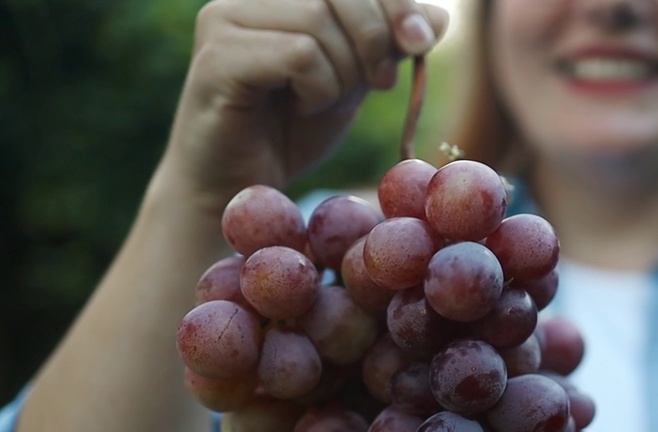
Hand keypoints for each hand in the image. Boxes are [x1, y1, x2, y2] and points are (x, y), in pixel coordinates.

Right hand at [161, 0, 449, 213]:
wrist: (241, 187)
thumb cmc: (292, 129)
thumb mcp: (354, 80)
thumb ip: (389, 45)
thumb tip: (441, 17)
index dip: (394, 3)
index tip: (419, 43)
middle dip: (375, 39)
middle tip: (379, 82)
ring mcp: (224, 22)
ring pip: (318, 21)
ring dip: (342, 72)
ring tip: (321, 101)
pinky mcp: (217, 59)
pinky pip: (299, 54)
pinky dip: (318, 87)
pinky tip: (301, 106)